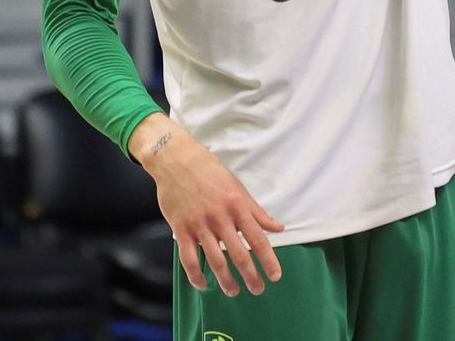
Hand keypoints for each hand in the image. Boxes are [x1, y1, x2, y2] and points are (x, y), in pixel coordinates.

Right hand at [132, 115, 284, 296]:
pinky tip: (203, 285)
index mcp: (238, 206)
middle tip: (258, 290)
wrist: (177, 161)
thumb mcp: (239, 188)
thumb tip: (278, 227)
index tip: (275, 276)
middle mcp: (220, 218)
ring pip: (215, 260)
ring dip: (225, 280)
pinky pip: (188, 258)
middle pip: (238, 254)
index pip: (257, 239)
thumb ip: (257, 212)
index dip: (268, 259)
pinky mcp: (181, 230)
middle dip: (250, 275)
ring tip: (233, 292)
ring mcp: (200, 225)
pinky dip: (195, 275)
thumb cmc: (211, 172)